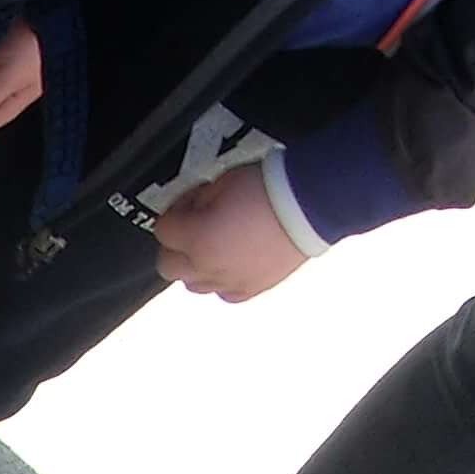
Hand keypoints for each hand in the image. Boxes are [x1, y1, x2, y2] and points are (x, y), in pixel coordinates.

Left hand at [152, 167, 308, 302]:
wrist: (311, 204)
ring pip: (193, 284)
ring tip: (212, 245)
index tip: (188, 203)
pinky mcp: (252, 289)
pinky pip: (224, 293)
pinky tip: (232, 261)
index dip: (175, 211)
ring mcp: (229, 281)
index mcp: (196, 238)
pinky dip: (222, 280)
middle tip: (190, 228)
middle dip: (175, 246)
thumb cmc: (272, 189)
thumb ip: (199, 199)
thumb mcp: (223, 181)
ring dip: (195, 266)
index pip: (163, 230)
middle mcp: (208, 266)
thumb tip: (194, 208)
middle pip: (168, 266)